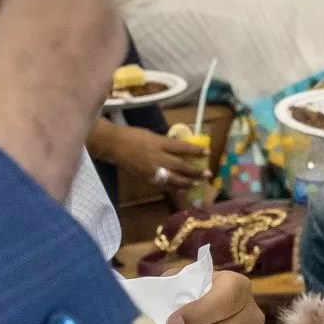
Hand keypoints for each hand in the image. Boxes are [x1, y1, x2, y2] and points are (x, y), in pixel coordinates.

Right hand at [93, 120, 210, 188]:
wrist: (115, 145)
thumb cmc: (133, 135)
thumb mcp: (152, 135)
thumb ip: (166, 143)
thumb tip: (179, 149)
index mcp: (160, 143)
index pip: (182, 147)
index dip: (195, 150)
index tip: (207, 152)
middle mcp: (158, 157)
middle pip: (181, 166)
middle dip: (195, 171)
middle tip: (208, 174)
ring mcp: (152, 170)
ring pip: (174, 179)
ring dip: (187, 182)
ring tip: (197, 184)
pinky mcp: (147, 178)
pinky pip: (163, 184)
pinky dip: (173, 187)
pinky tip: (181, 188)